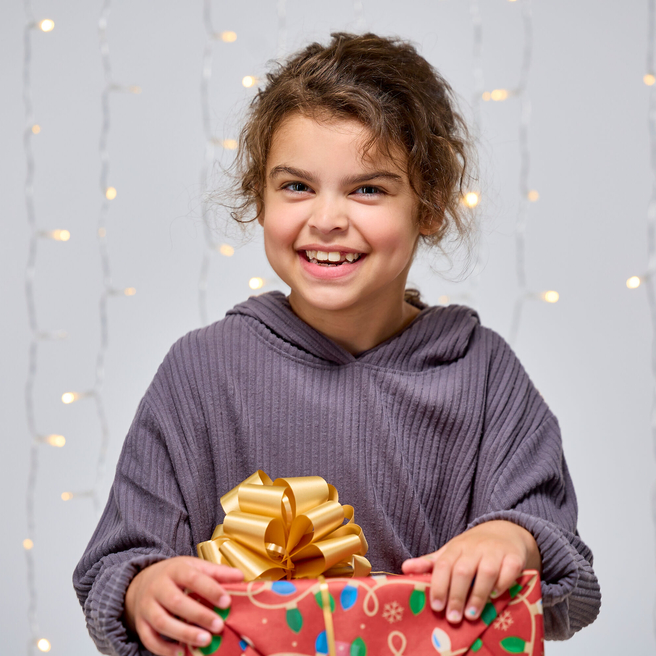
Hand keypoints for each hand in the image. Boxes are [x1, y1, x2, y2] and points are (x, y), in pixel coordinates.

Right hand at [124, 556, 243, 655]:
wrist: (142, 581)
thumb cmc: (176, 575)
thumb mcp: (195, 566)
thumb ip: (217, 572)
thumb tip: (240, 576)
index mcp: (175, 569)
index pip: (193, 578)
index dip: (210, 590)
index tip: (227, 602)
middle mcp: (158, 587)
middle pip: (176, 602)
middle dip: (199, 615)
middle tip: (219, 625)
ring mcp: (147, 606)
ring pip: (162, 622)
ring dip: (184, 633)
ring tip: (206, 641)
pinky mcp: (140, 623)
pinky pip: (149, 638)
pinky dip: (164, 649)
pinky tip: (181, 652)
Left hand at [401, 520, 540, 624]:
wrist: (504, 531)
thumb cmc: (472, 549)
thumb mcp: (450, 552)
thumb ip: (430, 563)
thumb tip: (404, 568)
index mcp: (455, 548)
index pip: (443, 565)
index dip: (439, 586)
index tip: (436, 607)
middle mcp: (474, 548)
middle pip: (462, 570)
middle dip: (456, 595)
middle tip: (453, 618)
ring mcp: (495, 551)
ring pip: (486, 572)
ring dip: (478, 595)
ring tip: (472, 615)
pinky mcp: (514, 557)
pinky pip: (509, 570)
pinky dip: (503, 583)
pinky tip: (495, 595)